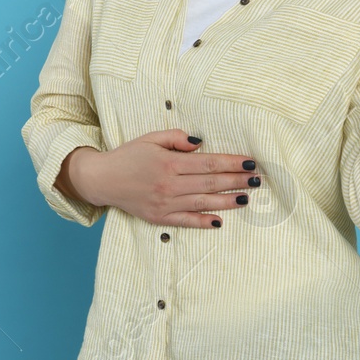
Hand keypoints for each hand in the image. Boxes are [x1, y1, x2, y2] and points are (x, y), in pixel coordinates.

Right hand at [71, 130, 259, 228]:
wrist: (103, 179)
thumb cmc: (128, 156)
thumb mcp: (150, 138)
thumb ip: (176, 138)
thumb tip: (200, 142)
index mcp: (169, 162)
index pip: (208, 163)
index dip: (231, 163)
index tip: (250, 162)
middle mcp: (169, 184)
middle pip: (210, 183)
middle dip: (236, 181)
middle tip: (257, 180)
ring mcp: (165, 203)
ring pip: (202, 203)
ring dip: (227, 201)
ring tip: (246, 198)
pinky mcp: (160, 217)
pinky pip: (186, 221)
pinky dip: (203, 222)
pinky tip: (219, 221)